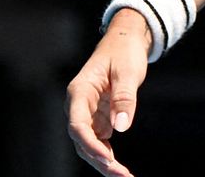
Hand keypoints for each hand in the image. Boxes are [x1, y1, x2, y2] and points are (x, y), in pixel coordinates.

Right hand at [65, 9, 152, 175]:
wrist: (125, 41)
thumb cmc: (124, 51)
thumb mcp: (128, 70)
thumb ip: (124, 97)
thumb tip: (121, 126)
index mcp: (79, 91)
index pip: (77, 124)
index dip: (89, 144)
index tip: (106, 158)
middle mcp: (78, 105)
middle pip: (82, 139)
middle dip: (99, 159)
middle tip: (120, 174)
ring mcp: (87, 113)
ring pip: (89, 144)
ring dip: (104, 162)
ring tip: (124, 175)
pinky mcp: (97, 117)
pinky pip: (99, 141)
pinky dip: (108, 155)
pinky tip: (120, 168)